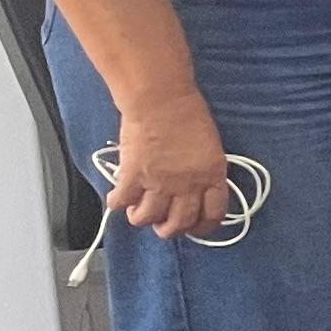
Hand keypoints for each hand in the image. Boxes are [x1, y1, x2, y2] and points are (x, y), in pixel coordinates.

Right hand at [106, 91, 236, 238]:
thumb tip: (194, 190)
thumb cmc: (187, 114)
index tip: (195, 227)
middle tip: (161, 224)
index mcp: (212, 176)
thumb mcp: (210, 147)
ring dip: (141, 218)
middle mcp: (188, 185)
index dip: (203, 226)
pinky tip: (118, 198)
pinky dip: (117, 203)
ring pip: (148, 219)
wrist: (160, 100)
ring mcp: (159, 183)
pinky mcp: (133, 177)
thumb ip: (204, 171)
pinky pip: (121, 203)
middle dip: (170, 230)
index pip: (214, 214)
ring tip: (137, 210)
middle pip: (180, 223)